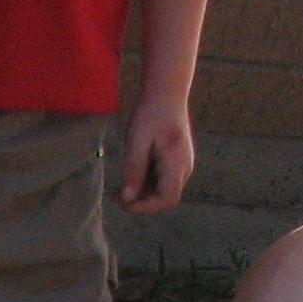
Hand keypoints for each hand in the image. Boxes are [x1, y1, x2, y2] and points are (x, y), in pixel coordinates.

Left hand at [119, 100, 196, 214]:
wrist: (167, 94)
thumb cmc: (151, 114)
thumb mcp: (137, 141)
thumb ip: (133, 170)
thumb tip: (128, 199)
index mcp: (177, 163)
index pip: (166, 200)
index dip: (145, 207)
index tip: (123, 202)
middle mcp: (185, 168)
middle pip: (165, 200)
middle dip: (142, 203)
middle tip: (117, 195)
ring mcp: (184, 166)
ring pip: (164, 192)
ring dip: (143, 193)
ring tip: (121, 185)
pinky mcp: (178, 163)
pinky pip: (163, 182)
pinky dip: (147, 184)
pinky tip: (132, 175)